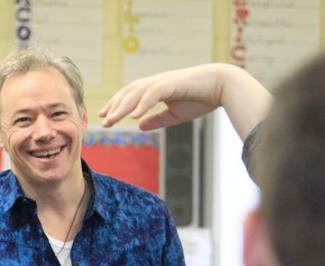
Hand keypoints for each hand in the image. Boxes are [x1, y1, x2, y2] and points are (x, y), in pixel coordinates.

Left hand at [99, 64, 227, 129]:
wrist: (222, 86)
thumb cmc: (201, 99)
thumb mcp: (174, 114)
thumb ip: (156, 119)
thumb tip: (139, 126)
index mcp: (155, 89)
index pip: (130, 96)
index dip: (116, 106)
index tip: (104, 117)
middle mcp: (156, 83)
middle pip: (128, 93)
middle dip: (114, 106)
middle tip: (102, 120)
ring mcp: (163, 82)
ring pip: (136, 93)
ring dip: (123, 106)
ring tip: (112, 119)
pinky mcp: (172, 84)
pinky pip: (153, 94)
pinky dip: (142, 104)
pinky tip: (134, 116)